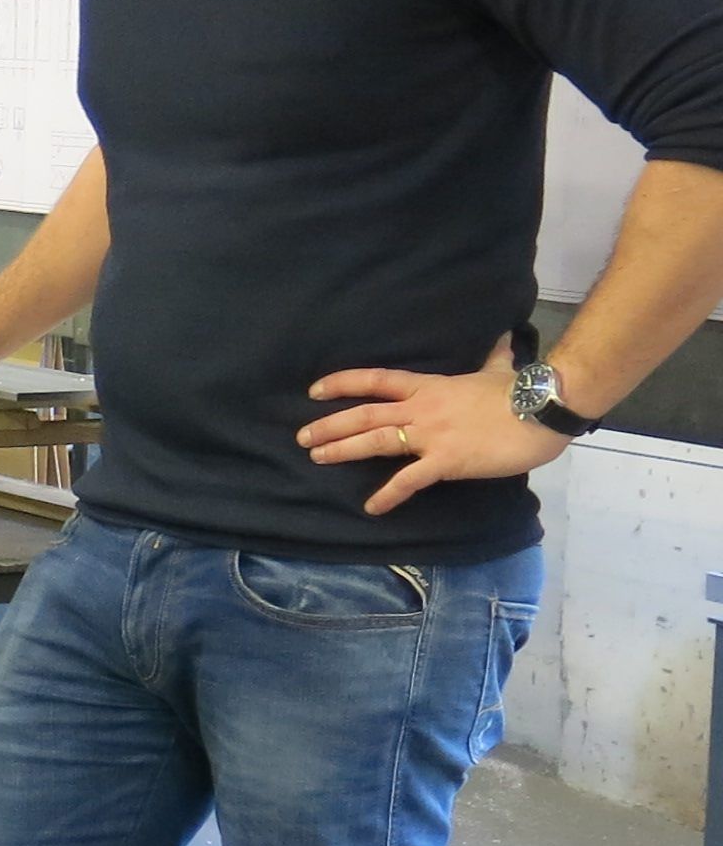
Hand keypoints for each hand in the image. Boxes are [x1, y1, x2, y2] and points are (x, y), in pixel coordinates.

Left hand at [299, 339, 564, 517]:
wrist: (544, 408)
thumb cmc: (521, 391)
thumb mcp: (500, 369)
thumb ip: (493, 358)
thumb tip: (503, 338)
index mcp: (429, 386)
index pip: (376, 380)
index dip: (342, 384)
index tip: (314, 390)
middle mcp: (421, 408)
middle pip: (364, 414)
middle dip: (329, 424)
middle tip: (301, 437)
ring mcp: (431, 435)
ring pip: (376, 440)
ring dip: (343, 449)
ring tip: (316, 457)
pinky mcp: (446, 461)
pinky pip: (409, 480)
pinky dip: (388, 494)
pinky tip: (371, 507)